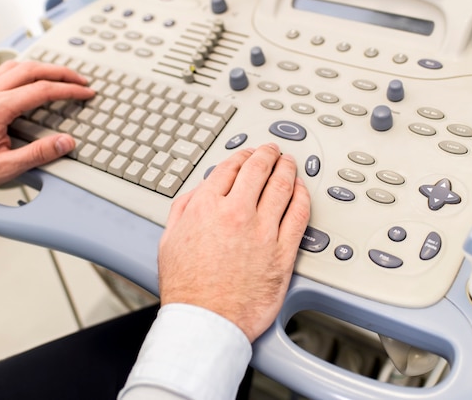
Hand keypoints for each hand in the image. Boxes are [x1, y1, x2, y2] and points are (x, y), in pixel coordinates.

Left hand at [0, 60, 94, 193]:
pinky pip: (3, 72)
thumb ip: (38, 154)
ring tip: (60, 75)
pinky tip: (31, 79)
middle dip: (61, 72)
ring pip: (16, 66)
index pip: (42, 90)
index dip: (69, 89)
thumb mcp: (5, 168)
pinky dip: (24, 70)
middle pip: (31, 70)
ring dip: (42, 67)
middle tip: (80, 79)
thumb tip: (65, 143)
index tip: (85, 92)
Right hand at [158, 143, 310, 341]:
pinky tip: (302, 190)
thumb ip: (184, 209)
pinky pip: (299, 215)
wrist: (206, 321)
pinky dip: (302, 197)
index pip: (230, 168)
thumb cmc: (187, 288)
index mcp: (207, 207)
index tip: (247, 154)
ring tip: (289, 163)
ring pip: (282, 187)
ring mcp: (263, 231)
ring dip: (287, 169)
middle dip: (267, 155)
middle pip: (258, 170)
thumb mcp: (169, 240)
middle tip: (272, 150)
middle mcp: (237, 213)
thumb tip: (199, 192)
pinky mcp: (283, 252)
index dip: (241, 156)